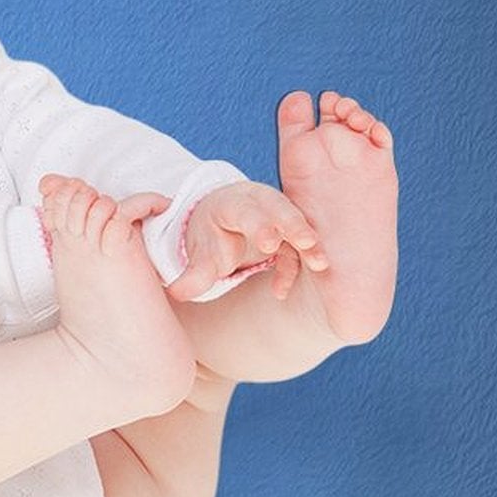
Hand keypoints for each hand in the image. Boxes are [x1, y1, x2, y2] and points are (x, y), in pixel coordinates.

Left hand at [167, 181, 327, 302]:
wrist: (221, 222)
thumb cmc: (211, 235)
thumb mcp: (200, 252)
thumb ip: (193, 274)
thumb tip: (176, 293)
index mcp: (232, 204)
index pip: (247, 210)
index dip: (259, 224)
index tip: (269, 243)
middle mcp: (259, 204)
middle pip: (280, 209)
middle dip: (294, 226)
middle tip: (307, 242)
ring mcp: (278, 215)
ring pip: (297, 225)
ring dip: (309, 244)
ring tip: (320, 264)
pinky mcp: (290, 232)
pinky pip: (297, 248)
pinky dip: (294, 267)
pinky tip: (279, 292)